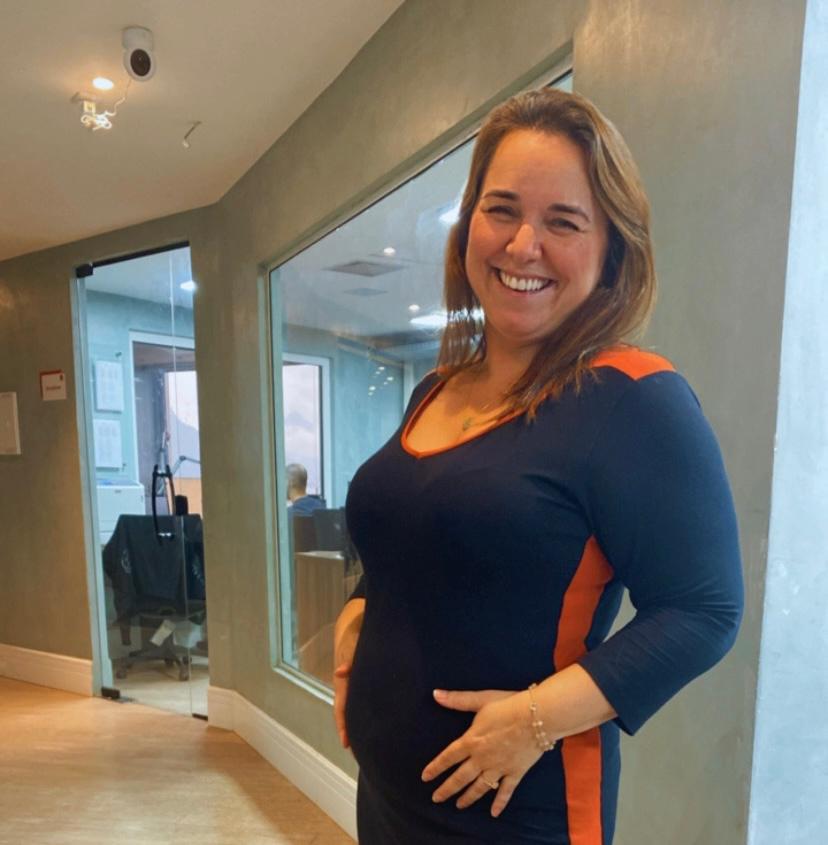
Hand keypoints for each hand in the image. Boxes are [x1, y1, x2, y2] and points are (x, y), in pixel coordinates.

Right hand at [332, 598, 363, 748]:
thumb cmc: (355, 633)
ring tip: (374, 741)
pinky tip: (385, 718)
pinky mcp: (368, 678)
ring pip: (359, 706)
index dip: (343, 725)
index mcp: (343, 679)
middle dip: (355, 730)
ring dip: (363, 721)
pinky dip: (373, 709)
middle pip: (350, 711)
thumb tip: (340, 672)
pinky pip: (368, 697)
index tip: (346, 743)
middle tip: (363, 752)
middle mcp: (349, 684)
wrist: (358, 620)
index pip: (342, 706)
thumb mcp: (351, 642)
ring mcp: (358, 682)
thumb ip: (349, 656)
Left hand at [421, 688, 540, 817]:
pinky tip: (494, 813)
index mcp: (472, 741)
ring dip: (468, 797)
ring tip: (459, 806)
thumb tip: (435, 694)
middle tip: (436, 798)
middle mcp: (482, 758)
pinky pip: (506, 791)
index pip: (448, 757)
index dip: (435, 767)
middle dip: (447, 789)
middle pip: (461, 777)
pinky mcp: (515, 772)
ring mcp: (499, 768)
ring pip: (480, 787)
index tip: (425, 778)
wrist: (537, 717)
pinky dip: (499, 803)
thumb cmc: (508, 705)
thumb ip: (457, 700)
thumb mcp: (480, 700)